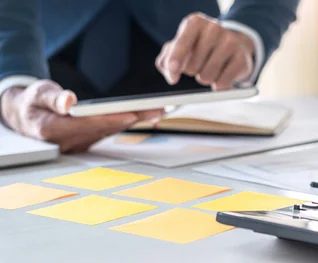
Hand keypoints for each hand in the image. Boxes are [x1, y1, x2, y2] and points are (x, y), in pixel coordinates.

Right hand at [0, 80, 164, 152]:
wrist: (26, 117)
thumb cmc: (32, 103)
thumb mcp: (37, 93)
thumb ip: (52, 98)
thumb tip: (69, 101)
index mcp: (53, 130)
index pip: (88, 124)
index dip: (111, 119)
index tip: (131, 114)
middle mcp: (68, 142)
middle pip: (106, 128)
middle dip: (133, 118)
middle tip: (158, 109)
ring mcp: (78, 145)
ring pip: (112, 131)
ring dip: (135, 121)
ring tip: (157, 110)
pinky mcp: (87, 143)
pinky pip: (110, 133)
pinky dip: (126, 123)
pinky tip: (144, 116)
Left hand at [156, 13, 254, 90]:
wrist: (232, 45)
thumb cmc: (200, 47)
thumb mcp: (179, 48)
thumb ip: (166, 61)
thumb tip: (172, 75)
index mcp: (195, 23)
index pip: (182, 43)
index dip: (175, 60)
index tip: (173, 72)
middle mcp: (214, 28)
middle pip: (192, 66)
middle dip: (192, 71)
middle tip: (198, 64)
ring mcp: (230, 42)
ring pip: (207, 76)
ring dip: (205, 78)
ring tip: (210, 68)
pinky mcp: (242, 58)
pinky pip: (223, 83)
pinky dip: (219, 85)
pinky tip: (221, 75)